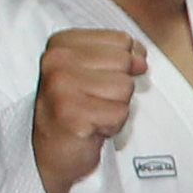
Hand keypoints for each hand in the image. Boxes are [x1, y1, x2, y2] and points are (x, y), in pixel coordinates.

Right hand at [34, 28, 145, 192]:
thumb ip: (120, 56)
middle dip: (118, 87)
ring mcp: (62, 87)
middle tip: (94, 101)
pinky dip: (112, 126)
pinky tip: (92, 127)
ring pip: (125, 88)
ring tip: (93, 114)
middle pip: (125, 62)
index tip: (98, 81)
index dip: (122, 64)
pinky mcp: (72, 115)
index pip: (121, 40)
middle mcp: (57, 61)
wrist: (51, 152)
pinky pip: (120, 114)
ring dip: (115, 107)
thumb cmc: (76, 109)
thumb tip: (141, 59)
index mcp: (61, 44)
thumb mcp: (94, 72)